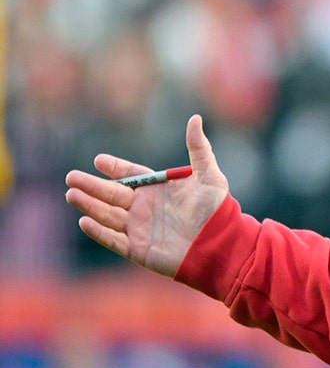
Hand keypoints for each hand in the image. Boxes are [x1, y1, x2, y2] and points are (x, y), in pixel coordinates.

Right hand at [64, 114, 228, 276]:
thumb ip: (199, 149)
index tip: (99, 160)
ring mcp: (139, 229)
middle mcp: (145, 207)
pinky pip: (113, 240)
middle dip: (91, 186)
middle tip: (71, 177)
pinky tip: (84, 221)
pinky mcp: (138, 249)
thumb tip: (195, 118)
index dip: (115, 168)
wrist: (221, 244)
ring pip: (108, 215)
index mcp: (158, 189)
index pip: (131, 176)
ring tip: (71, 194)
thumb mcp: (209, 176)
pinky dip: (99, 232)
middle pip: (112, 194)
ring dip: (89, 205)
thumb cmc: (218, 210)